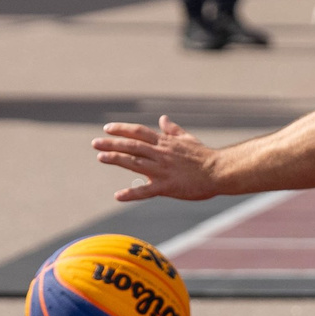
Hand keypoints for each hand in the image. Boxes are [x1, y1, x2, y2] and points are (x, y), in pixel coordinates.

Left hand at [94, 116, 224, 200]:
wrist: (219, 171)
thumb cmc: (205, 156)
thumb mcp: (188, 139)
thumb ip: (173, 130)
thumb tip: (162, 119)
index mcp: (165, 143)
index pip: (139, 132)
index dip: (122, 129)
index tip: (107, 128)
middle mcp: (161, 154)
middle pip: (132, 145)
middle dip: (112, 143)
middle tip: (95, 143)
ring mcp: (163, 170)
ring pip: (135, 163)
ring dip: (117, 159)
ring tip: (101, 157)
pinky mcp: (168, 186)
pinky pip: (147, 191)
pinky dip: (132, 193)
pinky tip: (118, 196)